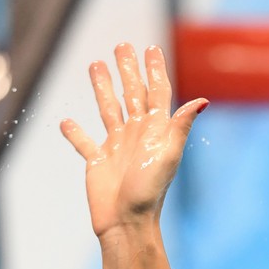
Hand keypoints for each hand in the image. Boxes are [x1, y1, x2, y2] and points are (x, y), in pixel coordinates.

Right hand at [60, 43, 206, 238]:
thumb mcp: (168, 156)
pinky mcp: (97, 163)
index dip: (155, 71)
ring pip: (108, 110)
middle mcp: (136, 136)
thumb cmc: (149, 193)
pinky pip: (84, 143)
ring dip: (102, 88)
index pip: (157, 94)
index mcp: (155, 133)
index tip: (151, 48)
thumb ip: (180, 127)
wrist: (127, 224)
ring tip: (95, 64)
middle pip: (132, 95)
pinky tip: (66, 121)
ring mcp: (116, 149)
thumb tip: (202, 101)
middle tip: (122, 45)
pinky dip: (74, 133)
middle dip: (128, 70)